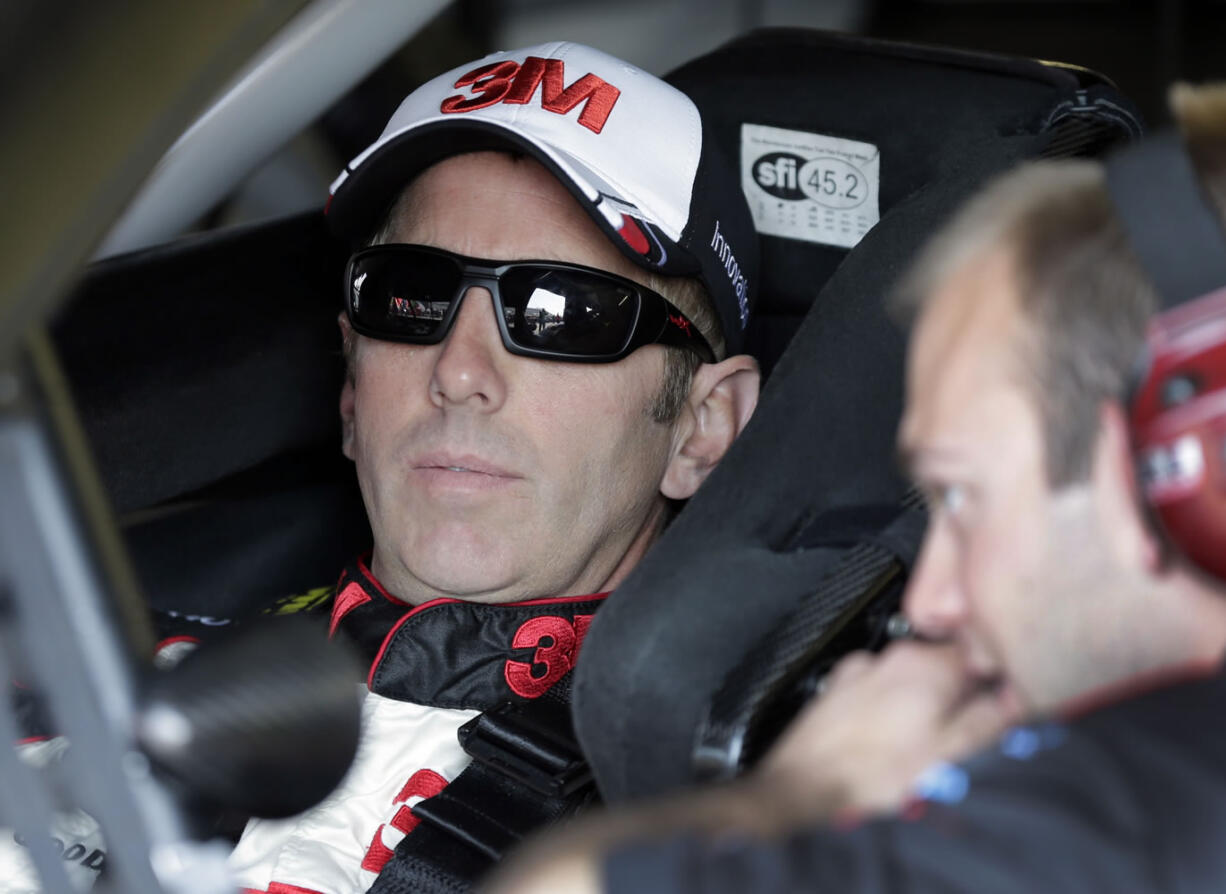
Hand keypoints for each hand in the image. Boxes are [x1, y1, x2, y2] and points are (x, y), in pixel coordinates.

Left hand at [757, 641, 1022, 815]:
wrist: (807, 778)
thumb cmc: (869, 770)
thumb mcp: (947, 753)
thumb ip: (986, 721)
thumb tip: (1015, 703)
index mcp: (928, 666)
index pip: (981, 656)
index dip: (994, 684)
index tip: (996, 708)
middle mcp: (896, 657)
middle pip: (947, 669)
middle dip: (956, 702)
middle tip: (953, 741)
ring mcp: (866, 667)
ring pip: (914, 681)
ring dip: (924, 708)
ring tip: (916, 750)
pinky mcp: (844, 683)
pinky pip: (883, 690)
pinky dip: (892, 710)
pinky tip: (887, 741)